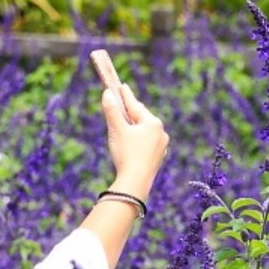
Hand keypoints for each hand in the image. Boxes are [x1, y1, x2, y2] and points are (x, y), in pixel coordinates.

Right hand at [100, 84, 168, 198]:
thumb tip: (107, 93)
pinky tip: (133, 143)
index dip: (125, 96)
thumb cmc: (126, 154)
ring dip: (135, 127)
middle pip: (141, 117)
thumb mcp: (116, 130)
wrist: (135, 182)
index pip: (135, 105)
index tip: (122, 86)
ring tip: (126, 124)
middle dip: (130, 112)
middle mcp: (161, 132)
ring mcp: (161, 146)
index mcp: (153, 122)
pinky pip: (147, 143)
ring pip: (145, 131)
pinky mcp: (157, 157)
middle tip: (123, 104)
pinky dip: (138, 140)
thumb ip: (112, 111)